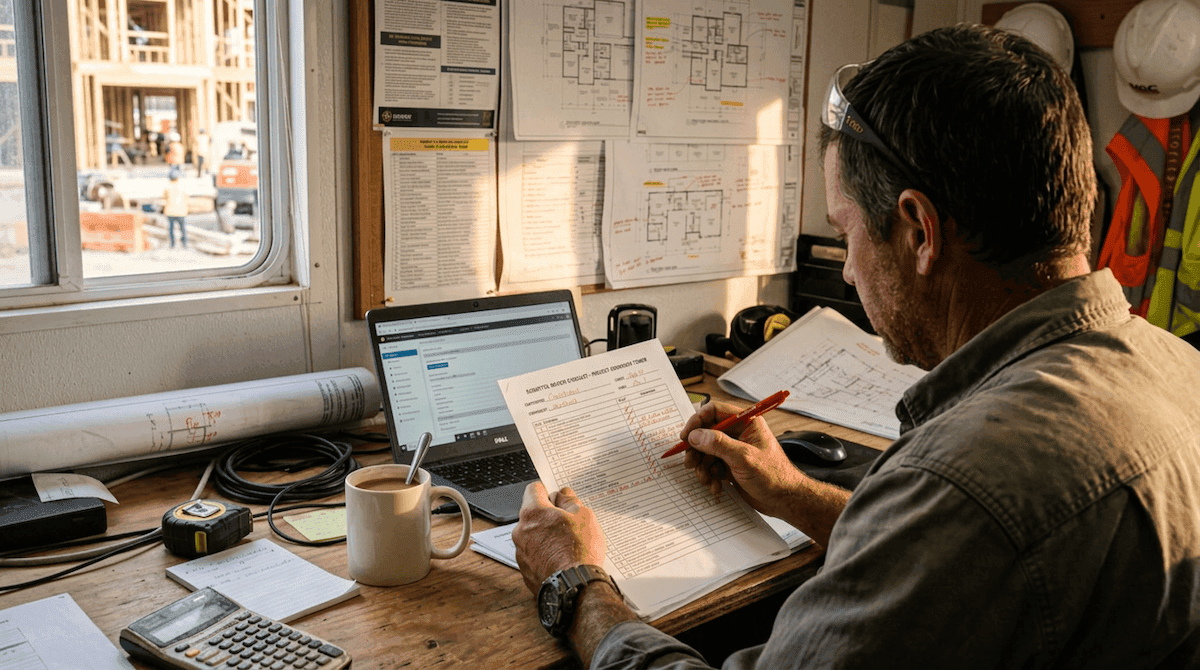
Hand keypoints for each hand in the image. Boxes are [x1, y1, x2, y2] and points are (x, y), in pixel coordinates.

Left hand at [511, 482, 606, 593]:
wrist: (575, 588)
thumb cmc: (579, 551)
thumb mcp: (584, 516)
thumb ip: (570, 501)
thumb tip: (563, 495)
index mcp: (533, 513)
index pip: (533, 489)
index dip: (547, 491)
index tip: (557, 497)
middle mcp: (520, 531)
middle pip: (533, 515)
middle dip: (548, 516)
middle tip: (569, 523)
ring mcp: (521, 553)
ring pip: (533, 536)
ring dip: (546, 536)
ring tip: (568, 545)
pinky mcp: (525, 571)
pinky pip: (534, 556)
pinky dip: (545, 555)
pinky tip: (562, 560)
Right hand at [678, 401, 805, 519]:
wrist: (784, 500)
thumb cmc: (774, 476)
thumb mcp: (744, 458)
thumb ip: (719, 444)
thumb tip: (696, 435)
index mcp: (746, 423)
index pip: (714, 411)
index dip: (697, 422)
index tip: (686, 437)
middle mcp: (738, 434)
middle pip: (705, 433)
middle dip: (696, 450)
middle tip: (690, 463)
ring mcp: (733, 450)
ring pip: (705, 452)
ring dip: (702, 467)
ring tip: (707, 479)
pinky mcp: (730, 466)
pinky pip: (711, 466)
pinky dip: (709, 477)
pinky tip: (716, 487)